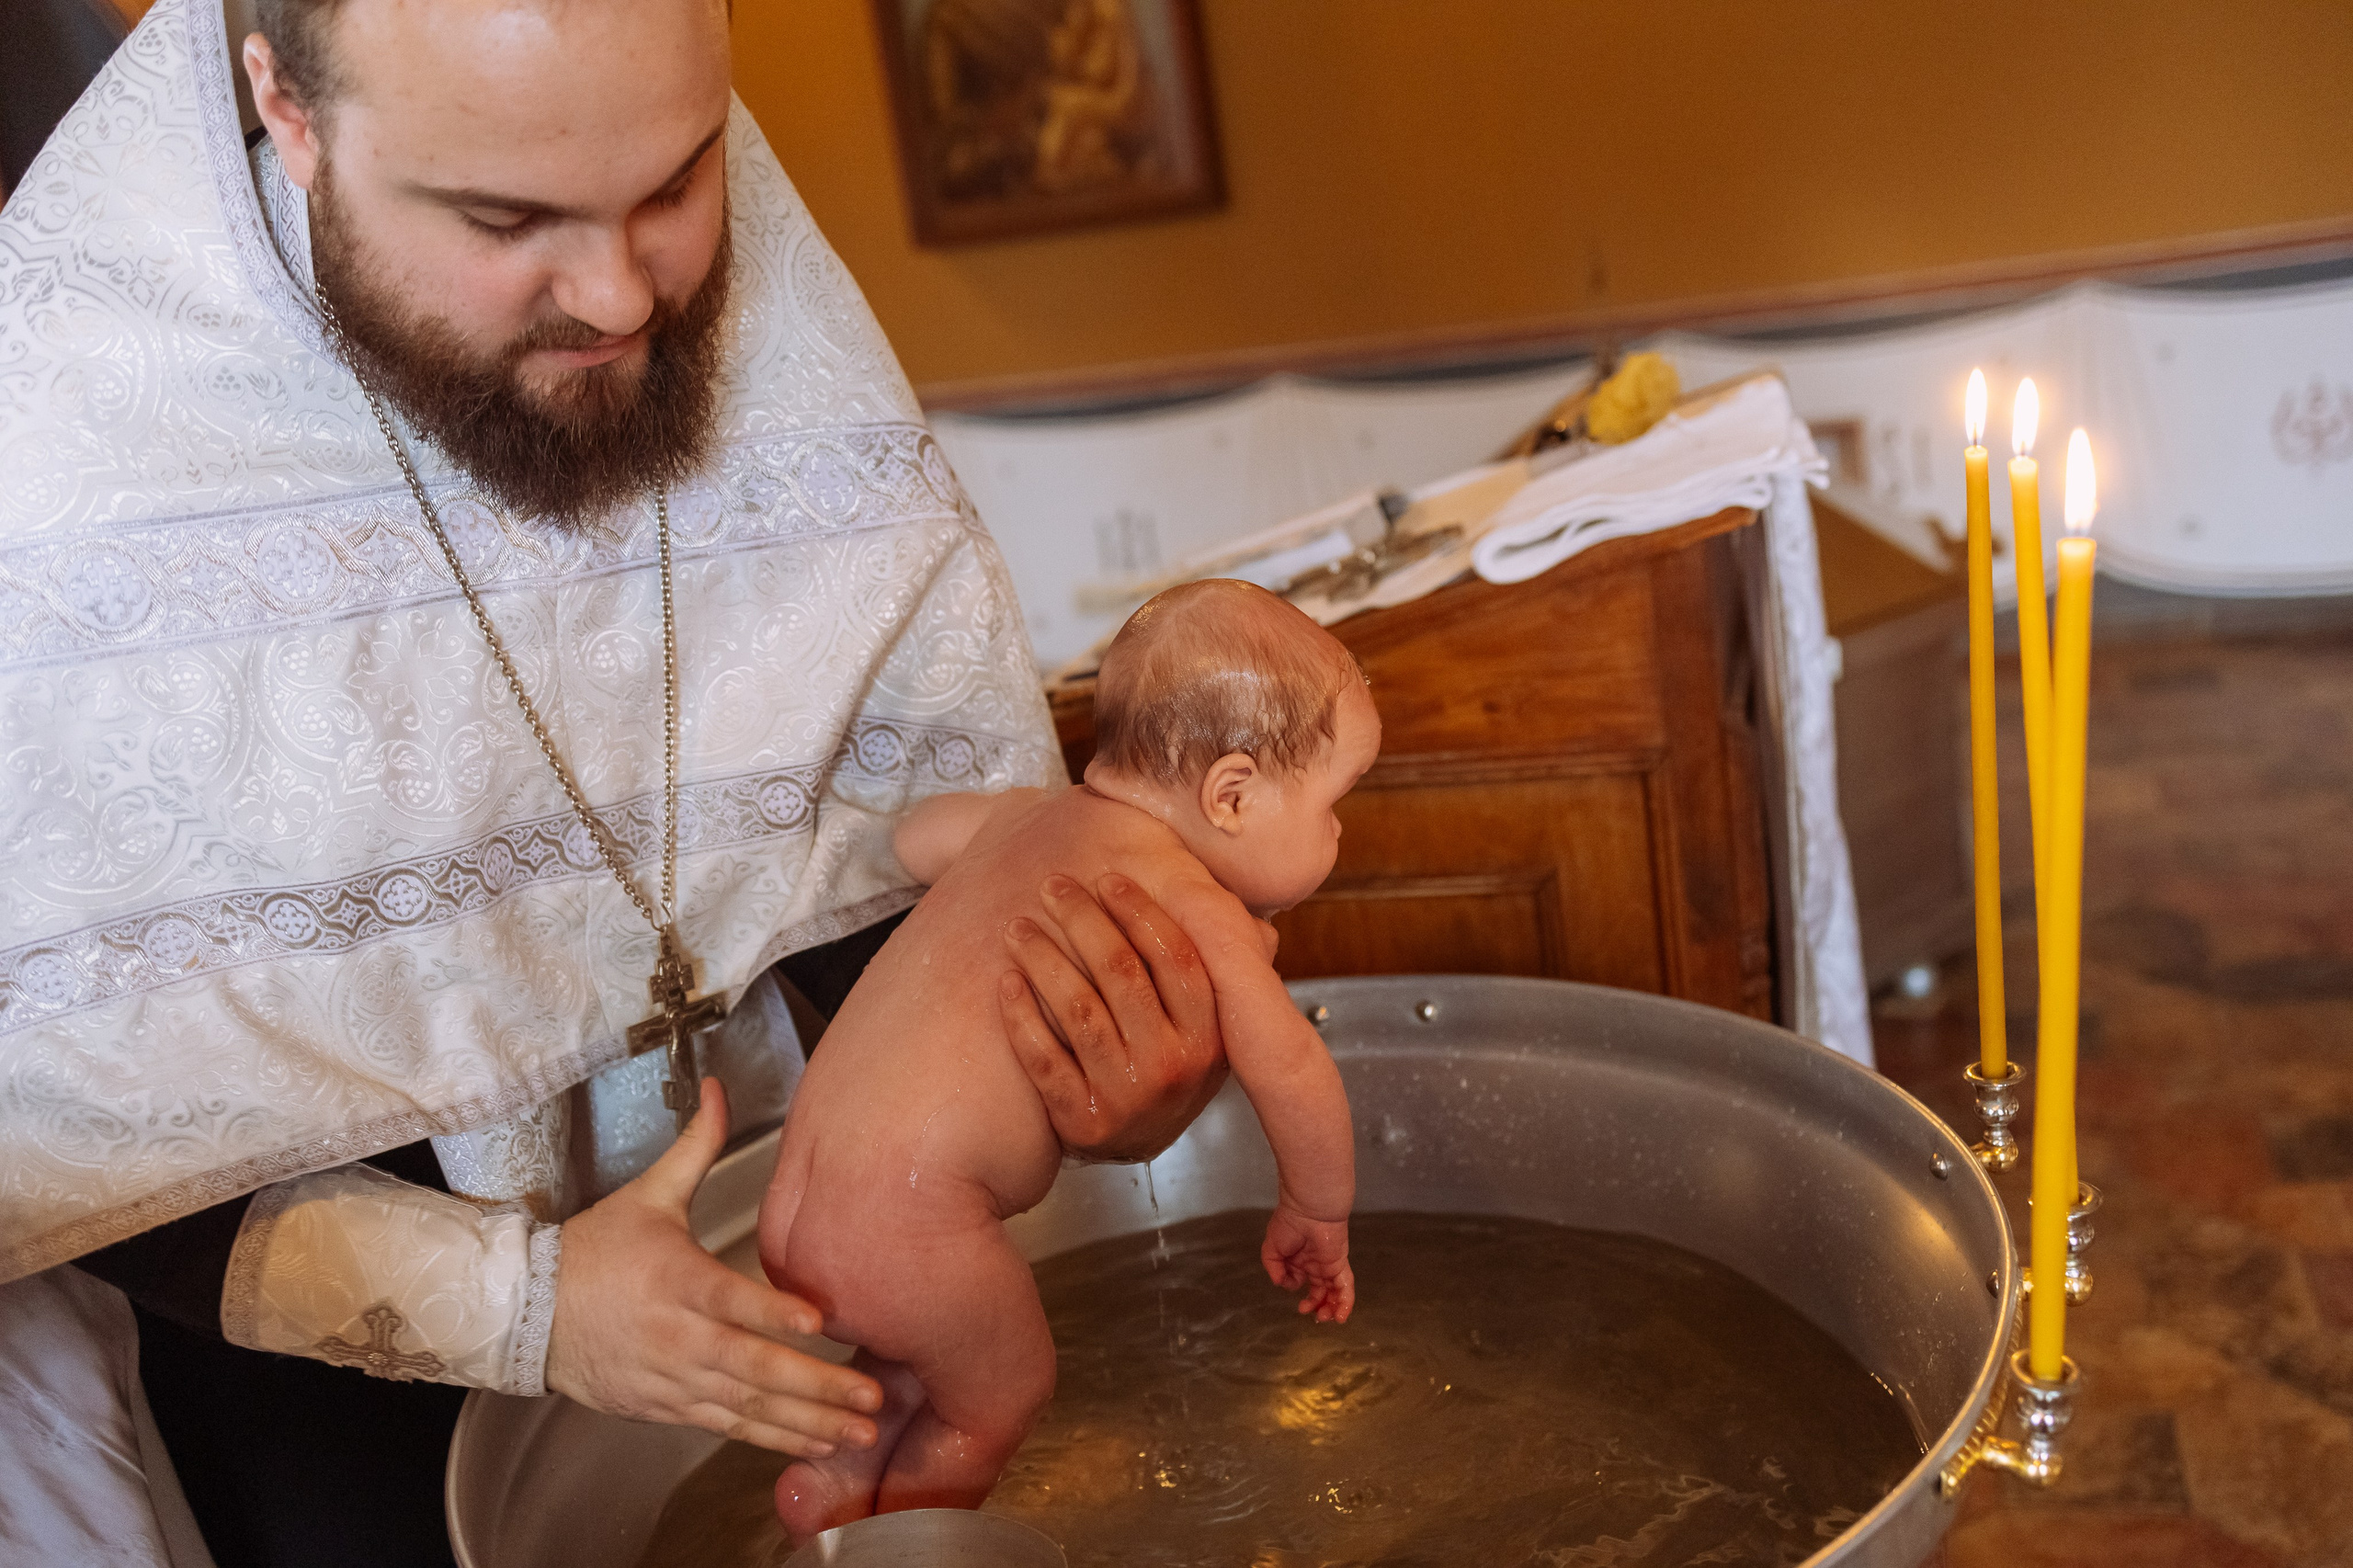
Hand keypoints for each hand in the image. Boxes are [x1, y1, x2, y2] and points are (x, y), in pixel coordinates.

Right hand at [545, 1079, 882, 1455]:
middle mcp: (677, 1337)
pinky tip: (815, 1444)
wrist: (527, 1315)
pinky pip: (725, 1427)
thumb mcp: (647, 1195)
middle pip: (750, 1366)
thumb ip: (695, 1147)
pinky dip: (770, 1438)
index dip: (772, 1314)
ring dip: (804, 1422)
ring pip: (745, 1406)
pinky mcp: (666, 1408)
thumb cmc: (594, 1251)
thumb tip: (718, 1086)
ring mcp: (672, 1380)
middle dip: (814, 1386)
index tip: (818, 1322)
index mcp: (675, 1280)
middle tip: (870, 1398)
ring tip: (859, 1433)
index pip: (729, 1300)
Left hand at [999, 872, 1228, 1161]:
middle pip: (1122, 973)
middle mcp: (1171, 1066)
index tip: (1107, 880)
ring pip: (1078, 1009)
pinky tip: (1007, 980)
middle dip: (1082, 920)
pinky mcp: (1080, 1119)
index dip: (1140, 912)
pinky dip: (1021, 1016)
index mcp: (1208, 1037)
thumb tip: (1241, 916)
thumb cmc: (1166, 1069)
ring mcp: (1125, 1096)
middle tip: (1053, 887)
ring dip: (1044, 958)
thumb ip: (1215, 979)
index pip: (1176, 958)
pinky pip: (1044, 1058)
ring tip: (1017, 927)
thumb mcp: (1205, 1033)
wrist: (1135, 1146)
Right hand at [1262, 1207, 1353, 1322]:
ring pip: (1333, 1292)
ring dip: (1330, 1308)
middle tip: (1311, 1314)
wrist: (1307, 1211)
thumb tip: (1281, 1285)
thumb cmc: (1288, 1225)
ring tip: (1324, 1318)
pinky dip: (1344, 1303)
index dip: (1294, 1287)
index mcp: (1298, 1259)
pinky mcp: (1340, 1265)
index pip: (1299, 1280)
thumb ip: (1274, 1268)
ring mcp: (1329, 1265)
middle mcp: (1315, 1264)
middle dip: (1315, 1306)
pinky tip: (1339, 1316)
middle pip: (1319, 1290)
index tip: (1290, 1283)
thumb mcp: (1272, 1249)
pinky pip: (1345, 1288)